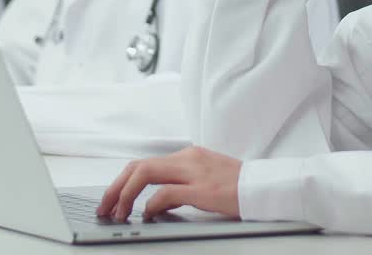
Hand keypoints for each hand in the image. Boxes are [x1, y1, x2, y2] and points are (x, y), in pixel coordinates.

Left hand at [97, 146, 242, 221]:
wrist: (266, 186)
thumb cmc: (239, 187)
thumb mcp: (206, 180)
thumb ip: (182, 186)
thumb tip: (157, 202)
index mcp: (188, 156)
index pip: (145, 164)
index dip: (123, 182)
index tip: (112, 199)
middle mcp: (187, 159)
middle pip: (138, 166)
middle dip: (115, 187)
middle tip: (104, 206)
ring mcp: (194, 172)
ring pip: (145, 173)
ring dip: (125, 194)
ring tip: (118, 213)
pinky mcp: (202, 189)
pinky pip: (165, 193)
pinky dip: (150, 204)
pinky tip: (147, 215)